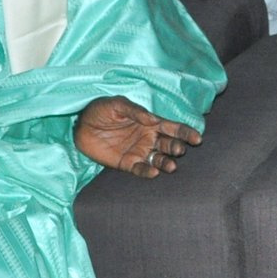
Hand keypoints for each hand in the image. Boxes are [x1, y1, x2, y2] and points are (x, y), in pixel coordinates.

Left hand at [73, 95, 201, 177]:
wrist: (79, 124)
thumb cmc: (101, 110)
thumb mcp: (118, 105)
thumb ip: (136, 111)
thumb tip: (153, 119)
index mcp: (151, 123)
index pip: (173, 128)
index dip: (186, 133)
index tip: (197, 138)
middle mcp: (149, 138)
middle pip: (169, 144)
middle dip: (177, 148)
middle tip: (179, 150)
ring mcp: (139, 152)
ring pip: (158, 159)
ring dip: (166, 163)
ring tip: (170, 165)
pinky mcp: (127, 164)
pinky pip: (141, 169)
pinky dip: (148, 172)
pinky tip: (154, 173)